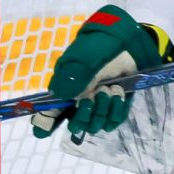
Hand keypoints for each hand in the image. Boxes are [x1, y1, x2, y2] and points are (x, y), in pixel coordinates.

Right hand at [31, 5, 173, 140]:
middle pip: (75, 126)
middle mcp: (77, 102)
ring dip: (103, 109)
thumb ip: (71, 77)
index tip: (46, 128)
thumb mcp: (82, 60)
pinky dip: (116, 110)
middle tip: (93, 96)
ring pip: (95, 125)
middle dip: (84, 115)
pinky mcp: (114, 109)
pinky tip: (118, 93)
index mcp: (63, 91)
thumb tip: (59, 94)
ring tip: (109, 89)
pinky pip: (112, 122)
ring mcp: (97, 107)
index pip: (47, 116)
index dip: (45, 125)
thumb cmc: (100, 49)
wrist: (128, 44)